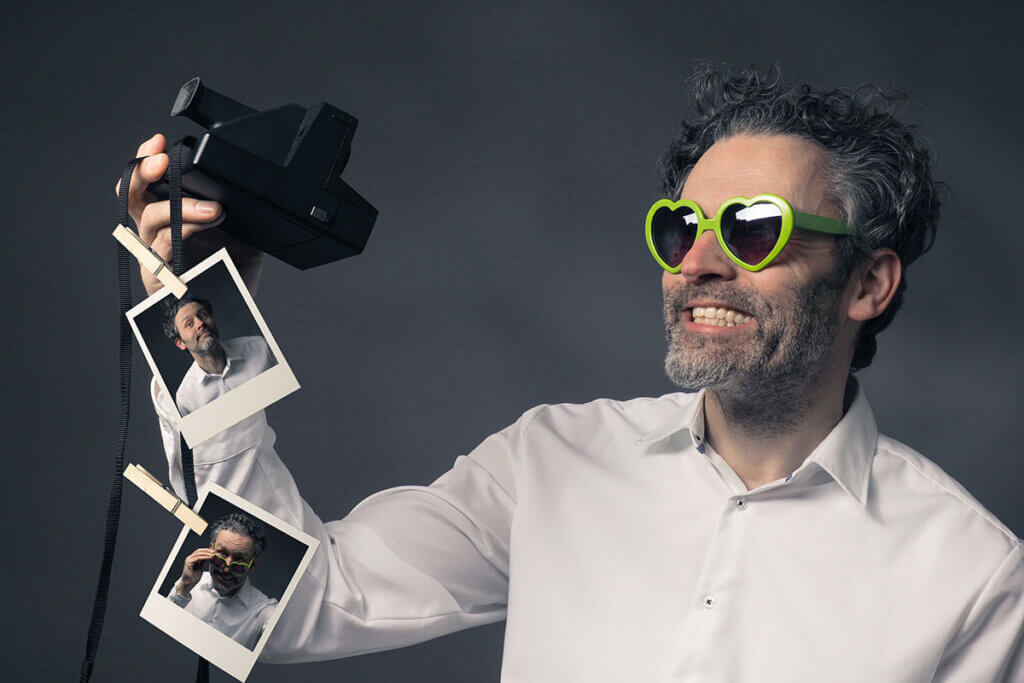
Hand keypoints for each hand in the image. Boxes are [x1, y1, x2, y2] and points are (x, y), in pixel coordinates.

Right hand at [115, 133, 264, 296]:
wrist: (238, 310)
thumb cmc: (234, 268)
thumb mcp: (242, 226)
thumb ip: (237, 204)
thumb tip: (250, 181)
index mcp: (168, 215)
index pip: (146, 181)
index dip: (145, 159)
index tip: (158, 141)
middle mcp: (155, 233)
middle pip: (131, 196)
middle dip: (141, 173)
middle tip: (161, 161)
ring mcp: (155, 257)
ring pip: (150, 223)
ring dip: (179, 209)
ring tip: (212, 209)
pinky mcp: (159, 283)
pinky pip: (161, 253)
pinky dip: (180, 237)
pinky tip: (197, 229)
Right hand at [175, 546, 214, 596]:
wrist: (189, 583)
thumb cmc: (193, 577)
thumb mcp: (200, 567)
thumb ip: (203, 561)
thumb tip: (209, 556)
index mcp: (192, 558)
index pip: (199, 551)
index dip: (206, 550)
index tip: (213, 551)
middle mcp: (189, 558)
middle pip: (198, 551)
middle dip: (207, 551)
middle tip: (214, 552)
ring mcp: (188, 560)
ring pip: (198, 553)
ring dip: (206, 553)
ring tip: (213, 555)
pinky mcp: (188, 563)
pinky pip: (197, 558)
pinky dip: (204, 557)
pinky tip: (209, 558)